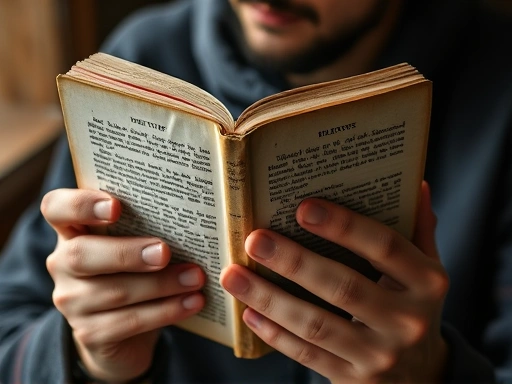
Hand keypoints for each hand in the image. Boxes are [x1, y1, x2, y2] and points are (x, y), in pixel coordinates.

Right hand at [42, 189, 205, 381]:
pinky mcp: (89, 333)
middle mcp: (63, 264)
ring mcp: (72, 302)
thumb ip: (148, 227)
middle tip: (164, 252)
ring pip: (114, 292)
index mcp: (72, 229)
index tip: (115, 206)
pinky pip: (129, 322)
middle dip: (127, 253)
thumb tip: (192, 218)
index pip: (56, 208)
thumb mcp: (135, 242)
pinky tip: (192, 302)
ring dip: (161, 284)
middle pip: (81, 255)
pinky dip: (166, 311)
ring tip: (195, 278)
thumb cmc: (134, 269)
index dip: (80, 204)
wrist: (123, 330)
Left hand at [221, 182, 448, 382]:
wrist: (422, 374)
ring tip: (233, 274)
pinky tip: (248, 313)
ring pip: (316, 325)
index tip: (303, 207)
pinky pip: (308, 355)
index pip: (385, 246)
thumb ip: (418, 228)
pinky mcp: (353, 378)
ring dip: (270, 299)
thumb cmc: (413, 306)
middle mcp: (408, 320)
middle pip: (343, 287)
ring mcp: (380, 354)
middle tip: (255, 239)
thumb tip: (414, 182)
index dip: (344, 226)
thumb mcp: (427, 268)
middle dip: (294, 262)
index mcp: (426, 282)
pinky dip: (275, 334)